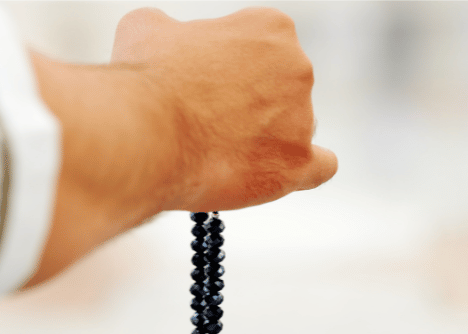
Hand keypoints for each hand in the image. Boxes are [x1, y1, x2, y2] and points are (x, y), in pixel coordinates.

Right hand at [24, 8, 335, 288]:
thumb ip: (173, 33)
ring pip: (296, 129)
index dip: (234, 70)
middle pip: (284, 90)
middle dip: (253, 105)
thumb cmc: (148, 80)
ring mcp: (302, 118)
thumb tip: (169, 44)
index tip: (211, 87)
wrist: (147, 134)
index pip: (264, 49)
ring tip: (222, 151)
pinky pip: (321, 166)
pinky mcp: (297, 163)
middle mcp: (297, 68)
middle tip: (213, 121)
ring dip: (268, 138)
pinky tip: (282, 170)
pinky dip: (303, 169)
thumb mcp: (147, 29)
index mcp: (271, 28)